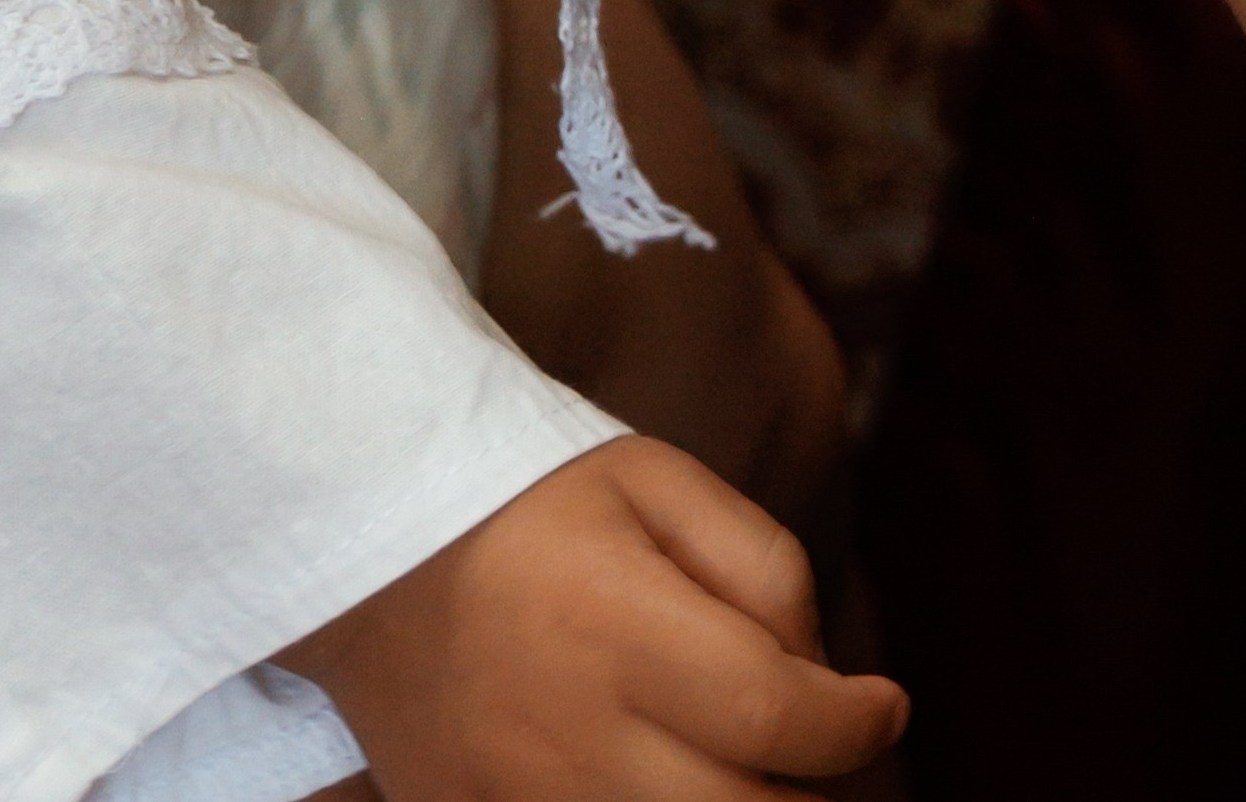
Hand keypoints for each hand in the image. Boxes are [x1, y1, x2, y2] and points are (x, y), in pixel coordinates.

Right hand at [284, 439, 905, 798]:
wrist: (364, 536)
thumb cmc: (526, 494)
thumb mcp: (652, 476)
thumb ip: (759, 565)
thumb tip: (822, 674)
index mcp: (616, 624)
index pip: (779, 713)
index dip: (857, 722)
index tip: (881, 703)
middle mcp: (571, 730)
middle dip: (812, 789)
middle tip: (814, 744)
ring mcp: (522, 799)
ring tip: (746, 759)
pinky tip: (668, 773)